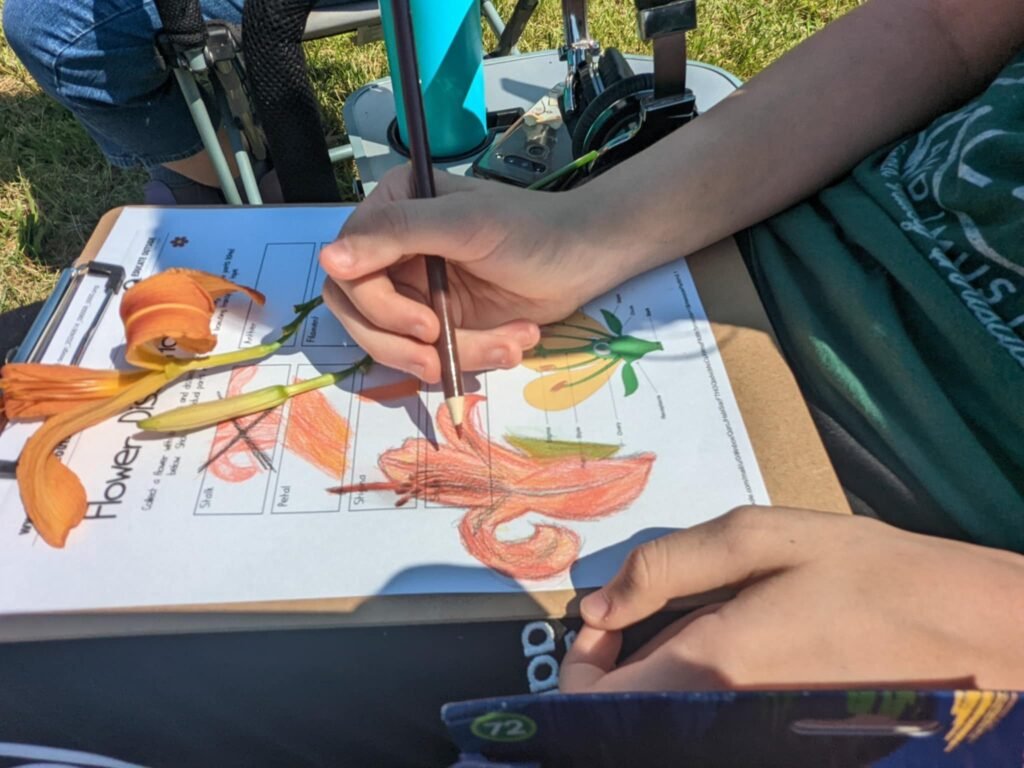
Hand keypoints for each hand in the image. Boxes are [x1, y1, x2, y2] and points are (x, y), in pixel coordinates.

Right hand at [320, 166, 625, 382]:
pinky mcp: (441, 322)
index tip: (424, 324)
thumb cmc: (529, 230)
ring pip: (396, 344)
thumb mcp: (465, 225)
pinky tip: (513, 340)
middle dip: (402, 343)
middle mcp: (393, 251)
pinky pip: (431, 355)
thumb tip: (327, 258)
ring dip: (451, 354)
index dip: (377, 306)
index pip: (348, 271)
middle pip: (360, 315)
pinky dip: (472, 358)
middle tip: (440, 356)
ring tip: (505, 345)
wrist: (584, 259)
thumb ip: (397, 234)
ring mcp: (416, 290)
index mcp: (392, 211)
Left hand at [560, 506, 1023, 691]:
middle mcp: (723, 715)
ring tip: (688, 616)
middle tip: (639, 608)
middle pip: (630, 714)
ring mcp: (750, 732)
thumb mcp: (760, 538)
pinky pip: (707, 716)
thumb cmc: (866, 572)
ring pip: (667, 714)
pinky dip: (694, 684)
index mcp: (712, 665)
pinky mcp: (773, 733)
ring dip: (657, 672)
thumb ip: (666, 567)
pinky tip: (724, 641)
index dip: (580, 666)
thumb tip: (600, 605)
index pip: (600, 702)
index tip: (600, 622)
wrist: (962, 629)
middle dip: (617, 664)